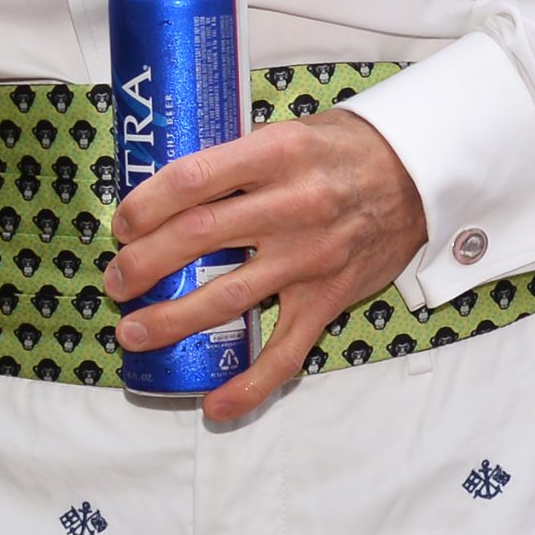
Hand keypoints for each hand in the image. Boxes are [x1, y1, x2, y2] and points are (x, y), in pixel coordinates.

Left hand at [103, 109, 426, 423]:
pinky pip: (285, 351)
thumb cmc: (342, 148)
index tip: (121, 223)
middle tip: (116, 280)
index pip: (195, 179)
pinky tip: (214, 403)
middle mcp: (291, 205)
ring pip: (230, 296)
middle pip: (200, 237)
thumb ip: (237, 157)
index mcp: (275, 154)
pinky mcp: (328, 298)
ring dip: (174, 319)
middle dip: (145, 263)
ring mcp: (310, 257)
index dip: (147, 204)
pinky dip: (249, 383)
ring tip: (134, 332)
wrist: (419, 177)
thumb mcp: (288, 130)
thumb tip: (170, 184)